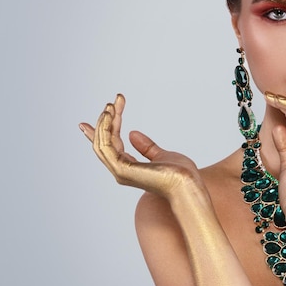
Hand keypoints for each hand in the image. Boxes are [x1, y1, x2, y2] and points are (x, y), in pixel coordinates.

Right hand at [79, 94, 202, 199]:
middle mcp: (121, 170)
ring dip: (104, 123)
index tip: (98, 115)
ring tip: (111, 105)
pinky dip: (105, 130)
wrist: (187, 184)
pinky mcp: (122, 169)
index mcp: (129, 168)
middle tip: (112, 101)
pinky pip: (106, 147)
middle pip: (105, 142)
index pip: (110, 146)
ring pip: (102, 143)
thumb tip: (132, 133)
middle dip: (106, 121)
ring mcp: (120, 171)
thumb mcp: (162, 155)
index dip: (102, 131)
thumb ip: (146, 147)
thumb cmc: (180, 174)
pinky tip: (111, 115)